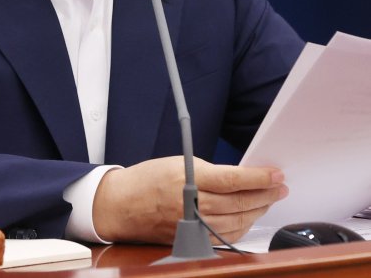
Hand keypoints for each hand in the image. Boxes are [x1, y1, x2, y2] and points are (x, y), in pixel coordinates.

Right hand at [92, 156, 287, 244]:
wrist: (122, 204)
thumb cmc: (148, 178)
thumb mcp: (178, 163)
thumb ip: (208, 171)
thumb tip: (241, 176)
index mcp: (187, 179)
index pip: (232, 180)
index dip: (258, 178)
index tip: (276, 173)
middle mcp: (191, 204)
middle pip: (239, 202)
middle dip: (265, 194)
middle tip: (281, 185)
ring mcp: (192, 225)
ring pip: (236, 221)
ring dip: (258, 210)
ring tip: (270, 198)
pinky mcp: (191, 240)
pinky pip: (225, 235)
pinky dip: (242, 226)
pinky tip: (250, 216)